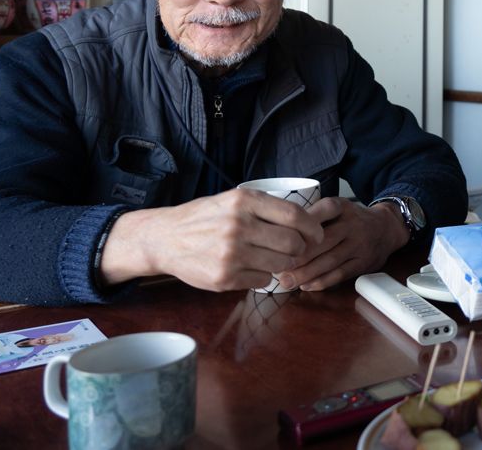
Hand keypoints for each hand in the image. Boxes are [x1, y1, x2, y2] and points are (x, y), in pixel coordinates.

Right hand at [100, 189, 324, 291]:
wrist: (164, 238)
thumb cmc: (205, 218)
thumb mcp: (233, 200)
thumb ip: (265, 208)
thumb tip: (306, 223)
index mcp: (244, 201)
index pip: (295, 216)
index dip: (312, 228)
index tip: (316, 235)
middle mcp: (239, 225)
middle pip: (293, 243)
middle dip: (300, 249)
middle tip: (295, 250)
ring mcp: (231, 253)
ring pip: (281, 264)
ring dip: (283, 264)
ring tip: (273, 259)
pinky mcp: (225, 277)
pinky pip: (262, 280)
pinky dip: (263, 276)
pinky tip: (250, 268)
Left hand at [276, 197, 409, 290]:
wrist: (386, 228)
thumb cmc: (351, 219)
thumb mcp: (336, 208)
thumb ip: (314, 216)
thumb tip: (279, 232)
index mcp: (341, 207)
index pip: (318, 214)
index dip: (299, 228)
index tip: (279, 240)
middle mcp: (351, 224)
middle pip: (322, 242)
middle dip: (298, 257)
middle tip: (276, 269)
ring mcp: (359, 244)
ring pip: (330, 261)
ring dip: (307, 273)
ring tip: (287, 282)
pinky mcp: (364, 262)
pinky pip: (341, 274)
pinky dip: (322, 282)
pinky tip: (306, 286)